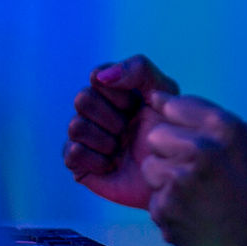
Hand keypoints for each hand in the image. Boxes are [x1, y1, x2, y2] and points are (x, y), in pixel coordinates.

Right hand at [62, 55, 178, 209]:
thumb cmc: (173, 134)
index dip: (118, 93)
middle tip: (128, 130)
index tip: (137, 106)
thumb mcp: (164, 93)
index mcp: (114, 92)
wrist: (175, 176)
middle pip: (82, 99)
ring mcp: (86, 139)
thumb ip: (138, 69)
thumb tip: (98, 76)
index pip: (97, 76)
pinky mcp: (80, 166)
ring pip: (75, 126)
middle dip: (111, 117)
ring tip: (120, 150)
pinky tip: (111, 165)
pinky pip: (71, 153)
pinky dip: (95, 159)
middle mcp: (96, 113)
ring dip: (104, 139)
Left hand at [140, 91, 246, 245]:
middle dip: (169, 151)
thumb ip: (205, 114)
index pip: (175, 106)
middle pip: (156, 136)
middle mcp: (201, 150)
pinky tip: (194, 214)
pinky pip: (154, 199)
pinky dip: (169, 208)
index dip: (180, 124)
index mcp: (224, 128)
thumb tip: (157, 97)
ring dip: (165, 180)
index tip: (190, 140)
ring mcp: (181, 181)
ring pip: (150, 167)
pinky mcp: (166, 210)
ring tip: (194, 194)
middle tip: (192, 170)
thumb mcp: (246, 139)